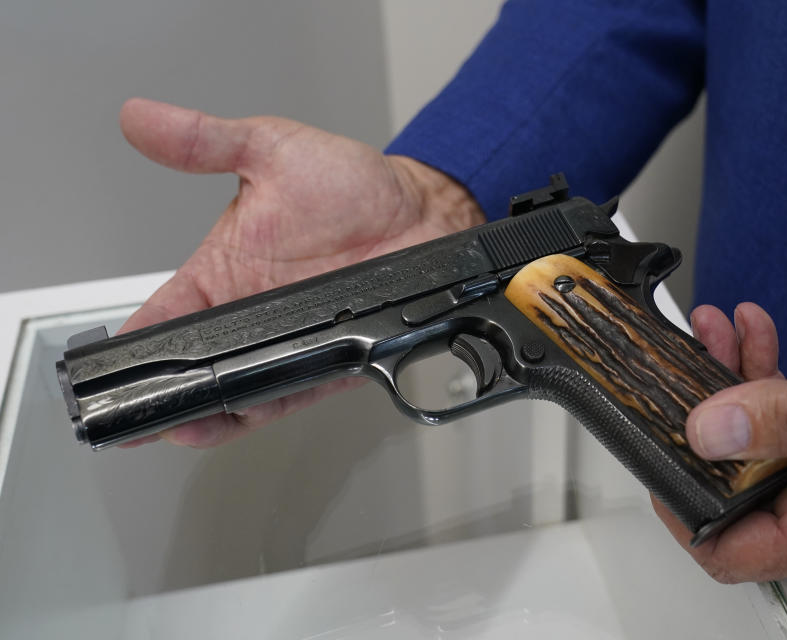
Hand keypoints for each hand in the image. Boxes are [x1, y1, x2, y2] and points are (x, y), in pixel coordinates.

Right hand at [117, 98, 484, 447]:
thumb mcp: (271, 149)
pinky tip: (225, 421)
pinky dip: (251, 414)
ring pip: (230, 390)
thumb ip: (206, 141)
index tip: (109, 364)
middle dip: (160, 389)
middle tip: (132, 407)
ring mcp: (288, 341)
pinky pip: (281, 395)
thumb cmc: (354, 184)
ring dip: (199, 409)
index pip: (164, 312)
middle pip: (192, 363)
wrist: (422, 213)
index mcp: (224, 270)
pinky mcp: (325, 362)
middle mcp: (251, 312)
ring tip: (171, 423)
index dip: (135, 341)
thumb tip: (142, 118)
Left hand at [652, 303, 786, 597]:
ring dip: (731, 388)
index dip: (684, 505)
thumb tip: (713, 433)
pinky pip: (779, 430)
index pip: (733, 552)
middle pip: (733, 491)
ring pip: (751, 452)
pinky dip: (761, 384)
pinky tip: (752, 341)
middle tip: (692, 366)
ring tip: (722, 336)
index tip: (660, 449)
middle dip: (706, 421)